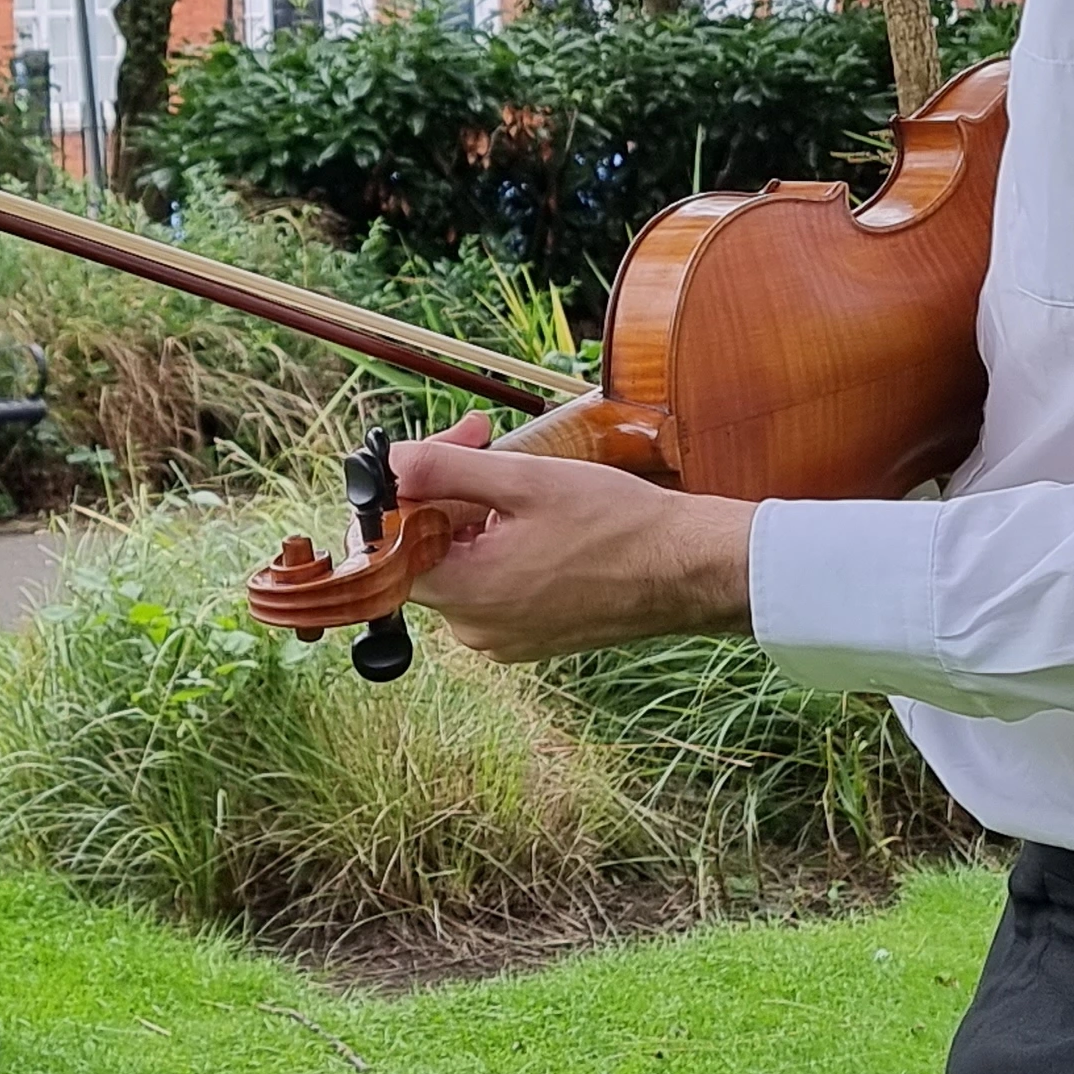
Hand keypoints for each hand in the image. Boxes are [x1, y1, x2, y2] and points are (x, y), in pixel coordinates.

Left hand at [387, 413, 757, 662]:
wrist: (686, 570)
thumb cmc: (617, 524)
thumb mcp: (524, 480)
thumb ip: (444, 469)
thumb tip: (387, 462)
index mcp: (466, 593)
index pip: (390, 545)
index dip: (402, 491)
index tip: (431, 451)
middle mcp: (474, 628)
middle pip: (425, 549)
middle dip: (444, 487)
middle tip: (483, 436)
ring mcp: (502, 637)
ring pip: (460, 563)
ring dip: (473, 511)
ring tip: (517, 472)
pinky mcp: (527, 636)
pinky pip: (491, 584)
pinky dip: (499, 544)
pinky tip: (534, 514)